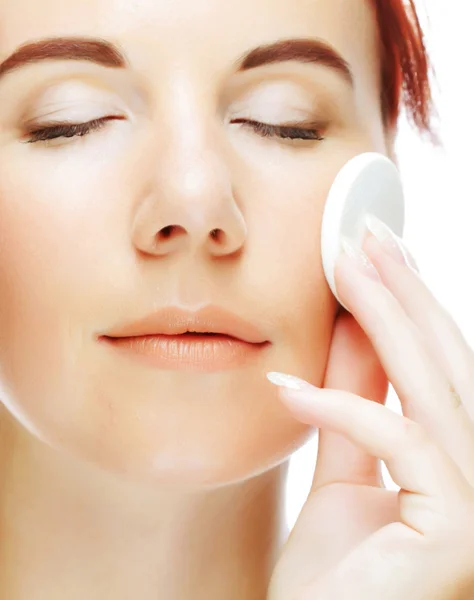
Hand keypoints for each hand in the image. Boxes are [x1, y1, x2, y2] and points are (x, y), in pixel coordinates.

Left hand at [266, 218, 473, 599]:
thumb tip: (355, 328)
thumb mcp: (342, 469)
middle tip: (367, 235)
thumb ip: (354, 401)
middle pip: (445, 364)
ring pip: (432, 388)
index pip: (438, 367)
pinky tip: (287, 388)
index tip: (380, 253)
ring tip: (344, 268)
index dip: (412, 304)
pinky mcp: (459, 532)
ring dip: (386, 321)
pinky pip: (397, 445)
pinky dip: (341, 411)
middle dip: (406, 293)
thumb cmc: (333, 574)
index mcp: (459, 461)